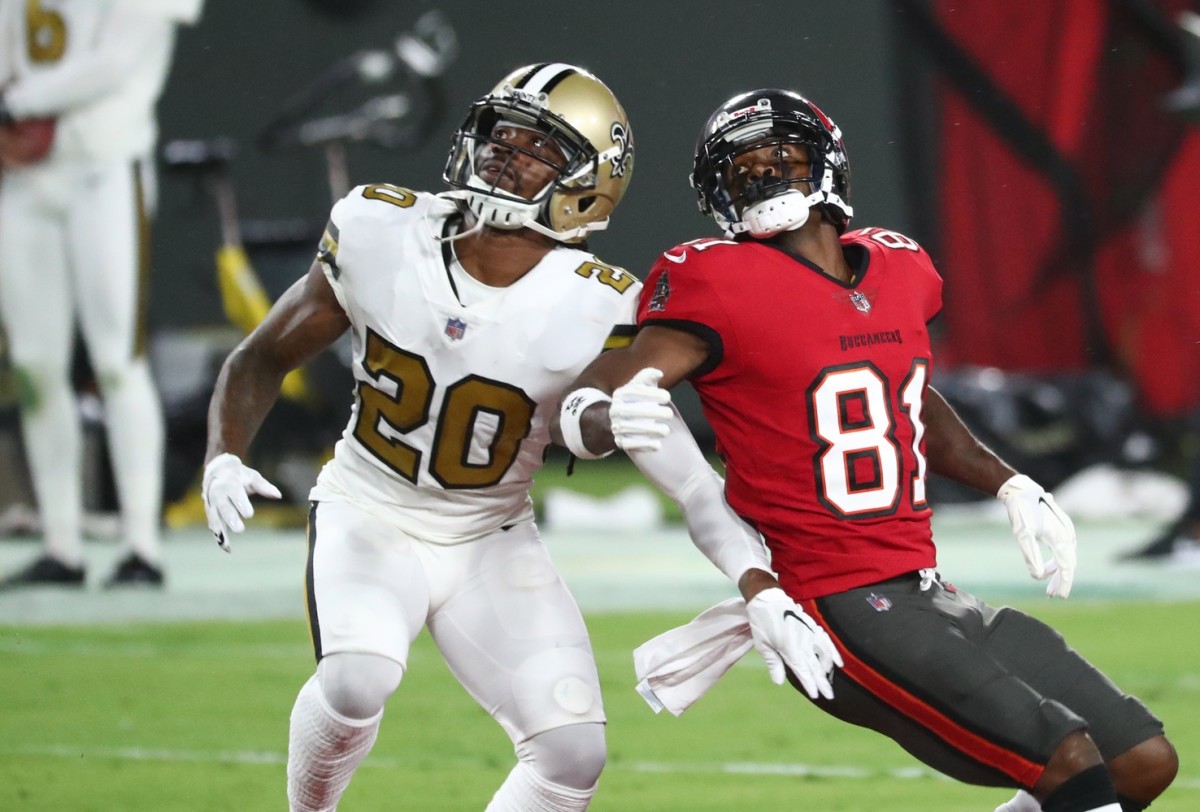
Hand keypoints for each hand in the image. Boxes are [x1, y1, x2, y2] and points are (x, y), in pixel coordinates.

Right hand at [202, 453, 281, 552]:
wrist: (217, 469)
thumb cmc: (239, 475)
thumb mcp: (252, 477)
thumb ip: (264, 487)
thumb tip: (278, 495)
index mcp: (229, 483)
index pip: (235, 494)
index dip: (241, 504)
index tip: (250, 514)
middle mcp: (218, 493)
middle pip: (223, 507)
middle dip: (230, 518)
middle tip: (240, 529)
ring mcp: (211, 503)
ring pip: (214, 517)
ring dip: (220, 530)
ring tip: (226, 544)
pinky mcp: (210, 511)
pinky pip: (213, 524)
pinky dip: (218, 535)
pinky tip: (226, 547)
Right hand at [610, 367, 672, 451]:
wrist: (616, 422)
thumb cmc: (634, 401)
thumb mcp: (638, 387)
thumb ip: (647, 377)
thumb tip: (659, 373)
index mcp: (620, 395)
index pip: (634, 392)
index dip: (651, 394)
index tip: (667, 396)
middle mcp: (616, 410)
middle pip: (632, 411)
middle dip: (652, 413)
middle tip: (669, 414)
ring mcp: (616, 426)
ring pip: (631, 429)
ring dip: (650, 430)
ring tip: (666, 430)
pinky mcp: (619, 442)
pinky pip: (630, 444)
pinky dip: (644, 445)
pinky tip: (657, 445)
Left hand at [745, 587, 842, 698]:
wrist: (767, 598)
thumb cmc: (761, 622)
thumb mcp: (762, 644)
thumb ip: (773, 663)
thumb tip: (779, 682)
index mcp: (790, 648)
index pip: (803, 671)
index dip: (810, 684)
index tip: (816, 695)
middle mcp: (803, 642)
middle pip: (815, 666)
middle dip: (822, 682)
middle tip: (830, 696)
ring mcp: (810, 633)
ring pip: (823, 655)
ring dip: (828, 669)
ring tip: (830, 681)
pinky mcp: (812, 627)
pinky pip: (826, 641)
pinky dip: (833, 652)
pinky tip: (838, 661)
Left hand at [997, 474, 1076, 597]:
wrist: (1023, 491)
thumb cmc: (1022, 511)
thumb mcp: (1022, 535)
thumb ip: (1031, 556)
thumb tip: (1037, 576)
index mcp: (1061, 538)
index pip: (1066, 567)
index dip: (1064, 583)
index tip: (1059, 597)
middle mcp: (1068, 535)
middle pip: (1068, 563)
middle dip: (1061, 580)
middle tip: (1051, 595)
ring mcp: (1066, 531)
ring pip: (1066, 556)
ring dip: (1059, 571)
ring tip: (1048, 585)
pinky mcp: (1061, 528)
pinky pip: (1064, 549)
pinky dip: (1058, 560)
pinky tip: (1048, 567)